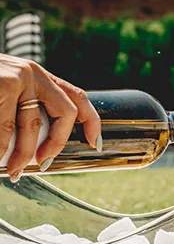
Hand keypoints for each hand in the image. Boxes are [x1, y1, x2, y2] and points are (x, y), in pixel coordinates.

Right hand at [0, 54, 101, 180]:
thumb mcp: (6, 86)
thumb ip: (25, 103)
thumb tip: (38, 143)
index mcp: (38, 75)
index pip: (77, 97)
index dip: (92, 122)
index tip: (95, 145)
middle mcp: (32, 73)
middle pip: (64, 115)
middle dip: (55, 144)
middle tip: (40, 164)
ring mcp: (15, 77)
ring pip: (28, 126)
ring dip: (18, 154)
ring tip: (9, 171)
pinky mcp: (0, 84)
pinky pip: (4, 127)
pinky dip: (0, 147)